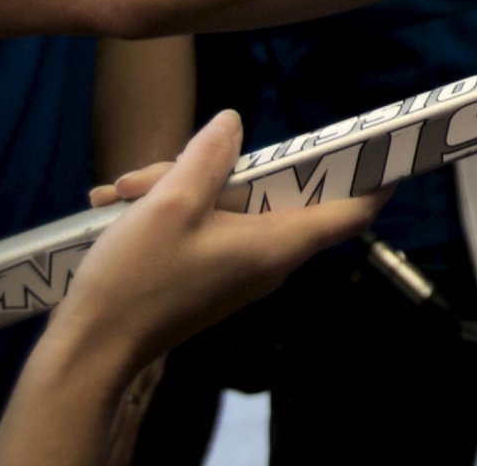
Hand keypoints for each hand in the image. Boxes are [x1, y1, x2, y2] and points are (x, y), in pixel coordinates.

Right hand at [53, 111, 380, 381]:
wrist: (88, 351)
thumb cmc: (136, 281)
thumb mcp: (171, 202)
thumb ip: (208, 156)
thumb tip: (234, 124)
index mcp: (277, 244)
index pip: (351, 213)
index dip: (374, 179)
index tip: (389, 148)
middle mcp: (267, 260)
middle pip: (271, 193)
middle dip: (219, 167)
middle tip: (162, 165)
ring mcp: (237, 270)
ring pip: (227, 205)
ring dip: (180, 186)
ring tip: (125, 190)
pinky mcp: (209, 276)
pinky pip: (205, 227)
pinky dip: (170, 211)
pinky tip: (119, 205)